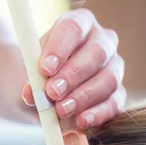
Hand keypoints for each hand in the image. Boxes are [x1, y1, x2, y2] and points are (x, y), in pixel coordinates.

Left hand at [22, 8, 125, 127]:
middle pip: (96, 53)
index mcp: (79, 24)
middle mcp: (102, 41)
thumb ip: (29, 79)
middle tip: (52, 92)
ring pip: (108, 79)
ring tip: (61, 110)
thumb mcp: (28, 73)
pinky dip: (99, 113)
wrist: (45, 92)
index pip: (74, 27)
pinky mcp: (118, 93)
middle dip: (73, 75)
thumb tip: (31, 93)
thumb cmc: (38, 75)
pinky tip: (82, 121)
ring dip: (83, 96)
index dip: (60, 47)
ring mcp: (114, 67)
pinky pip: (115, 102)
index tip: (45, 68)